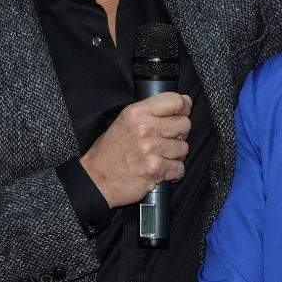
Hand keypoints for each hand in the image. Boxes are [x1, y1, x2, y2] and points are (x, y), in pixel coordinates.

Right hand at [80, 92, 191, 207]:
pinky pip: (180, 168)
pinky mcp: (154, 169)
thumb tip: (185, 101)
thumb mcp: (125, 121)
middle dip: (179, 134)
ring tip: (159, 157)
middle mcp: (145, 128)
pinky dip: (173, 172)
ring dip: (175, 155)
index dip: (184, 108)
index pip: (175, 101)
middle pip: (184, 124)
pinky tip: (160, 171)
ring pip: (184, 148)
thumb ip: (152, 111)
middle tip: (165, 142)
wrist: (96, 180)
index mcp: (137, 112)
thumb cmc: (110, 152)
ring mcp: (150, 149)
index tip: (182, 113)